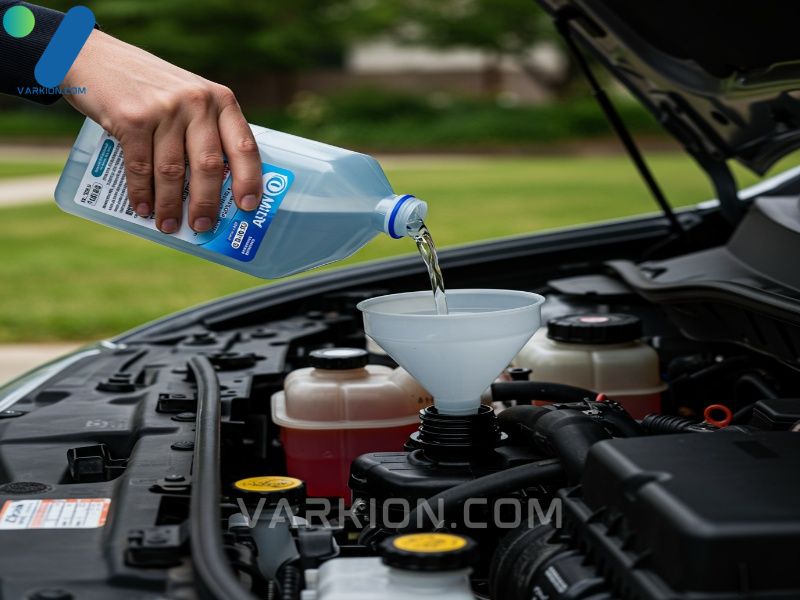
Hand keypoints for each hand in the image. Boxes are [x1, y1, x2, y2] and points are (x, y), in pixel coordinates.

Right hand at [62, 30, 261, 232]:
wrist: (94, 56)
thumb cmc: (150, 87)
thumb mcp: (189, 96)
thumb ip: (206, 131)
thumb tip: (218, 190)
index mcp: (220, 100)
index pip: (244, 146)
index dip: (249, 180)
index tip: (248, 207)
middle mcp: (197, 102)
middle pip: (209, 165)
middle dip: (206, 203)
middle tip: (203, 227)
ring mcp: (164, 109)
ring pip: (173, 172)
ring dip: (171, 205)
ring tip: (168, 225)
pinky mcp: (132, 119)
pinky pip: (141, 168)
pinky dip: (142, 194)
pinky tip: (144, 208)